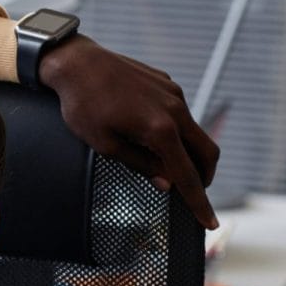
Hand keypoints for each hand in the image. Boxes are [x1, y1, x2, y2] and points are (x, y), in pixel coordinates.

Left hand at [39, 34, 220, 229]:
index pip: (187, 175)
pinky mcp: (167, 84)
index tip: (209, 223)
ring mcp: (174, 94)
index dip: (199, 202)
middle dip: (204, 177)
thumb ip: (140, 164)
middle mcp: (175, 110)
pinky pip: (180, 113)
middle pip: (207, 151)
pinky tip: (152, 135)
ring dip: (189, 153)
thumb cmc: (83, 106)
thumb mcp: (105, 145)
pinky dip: (176, 132)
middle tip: (193, 194)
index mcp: (160, 130)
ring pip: (195, 131)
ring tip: (168, 166)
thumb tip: (167, 183)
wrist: (77, 63)